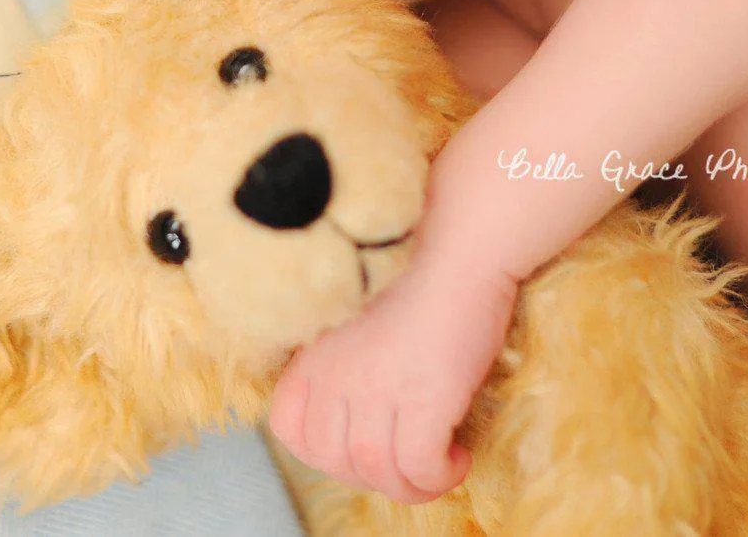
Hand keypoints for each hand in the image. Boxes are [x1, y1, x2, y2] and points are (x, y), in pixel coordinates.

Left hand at [268, 246, 517, 504]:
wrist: (461, 262)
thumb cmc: (420, 295)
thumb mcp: (359, 332)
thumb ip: (344, 373)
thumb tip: (355, 430)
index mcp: (318, 355)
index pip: (286, 425)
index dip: (319, 451)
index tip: (358, 448)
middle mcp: (339, 373)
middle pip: (332, 458)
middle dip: (369, 475)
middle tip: (405, 461)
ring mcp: (379, 387)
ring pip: (376, 470)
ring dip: (410, 485)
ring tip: (437, 468)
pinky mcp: (424, 399)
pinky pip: (419, 466)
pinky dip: (437, 477)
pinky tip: (457, 459)